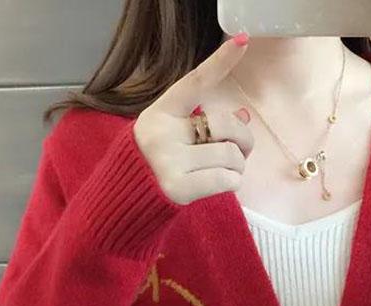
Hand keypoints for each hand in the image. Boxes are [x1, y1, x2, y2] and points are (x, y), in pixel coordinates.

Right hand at [133, 35, 254, 204]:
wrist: (127, 199)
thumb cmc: (158, 165)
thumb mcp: (176, 136)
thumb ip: (206, 125)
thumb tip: (243, 116)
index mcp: (160, 112)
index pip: (195, 82)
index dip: (220, 62)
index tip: (242, 40)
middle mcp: (162, 133)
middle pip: (225, 125)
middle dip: (243, 140)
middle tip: (241, 151)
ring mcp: (169, 161)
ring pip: (231, 156)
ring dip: (237, 166)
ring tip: (221, 171)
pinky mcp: (178, 188)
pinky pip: (228, 180)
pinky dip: (232, 183)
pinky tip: (218, 184)